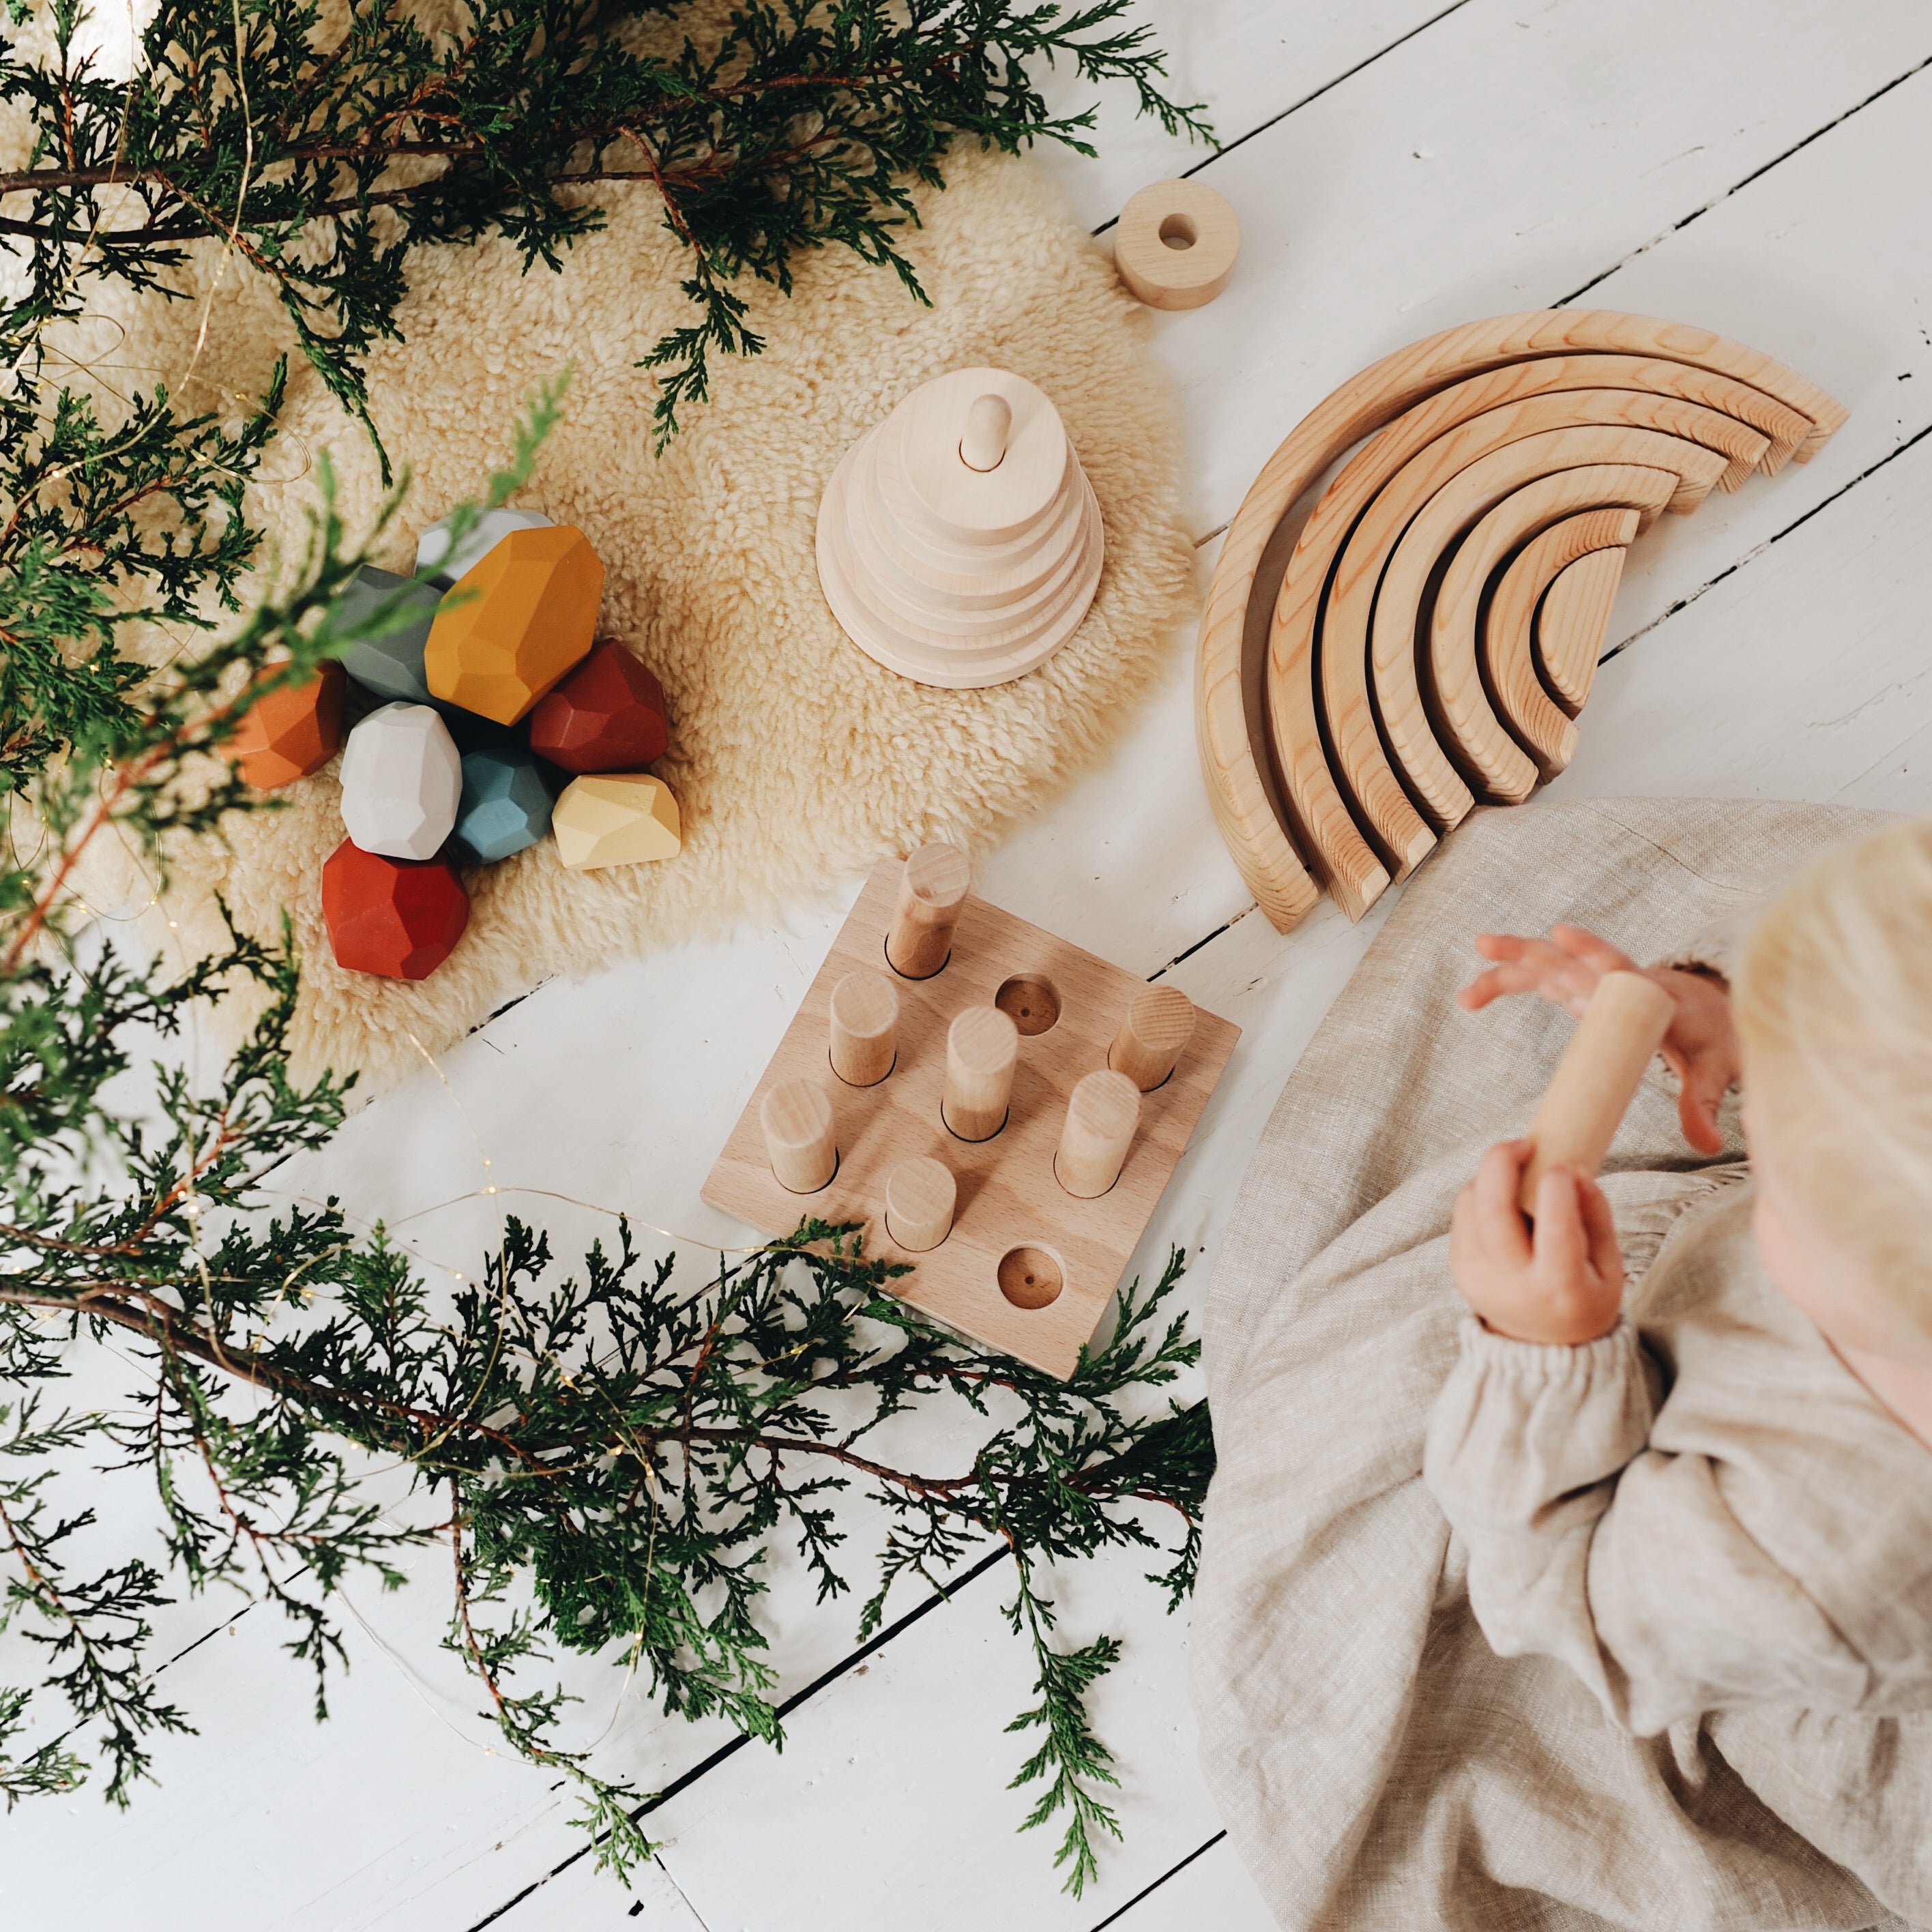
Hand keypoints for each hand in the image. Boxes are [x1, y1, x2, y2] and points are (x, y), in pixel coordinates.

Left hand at [1451, 1141, 1624, 1344]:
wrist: (1542, 1349)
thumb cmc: (1585, 1298)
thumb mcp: (1609, 1267)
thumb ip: (1597, 1217)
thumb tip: (1575, 1170)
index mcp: (1558, 1287)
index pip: (1554, 1228)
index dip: (1556, 1187)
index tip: (1562, 1165)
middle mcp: (1511, 1283)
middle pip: (1492, 1208)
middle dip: (1502, 1162)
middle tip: (1524, 1144)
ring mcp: (1478, 1277)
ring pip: (1471, 1205)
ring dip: (1491, 1176)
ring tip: (1518, 1173)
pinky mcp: (1460, 1269)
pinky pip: (1463, 1215)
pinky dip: (1481, 1195)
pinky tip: (1505, 1199)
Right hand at [1458, 923, 1739, 1153]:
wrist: (1707, 1015)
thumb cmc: (1712, 1036)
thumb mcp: (1715, 1068)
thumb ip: (1705, 1103)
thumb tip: (1707, 1145)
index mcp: (1644, 989)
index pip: (1615, 963)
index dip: (1589, 947)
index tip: (1561, 932)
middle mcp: (1610, 979)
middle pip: (1564, 957)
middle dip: (1525, 951)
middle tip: (1486, 945)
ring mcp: (1589, 982)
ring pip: (1541, 967)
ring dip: (1503, 971)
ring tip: (1466, 995)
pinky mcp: (1575, 991)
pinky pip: (1535, 980)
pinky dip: (1505, 984)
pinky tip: (1472, 999)